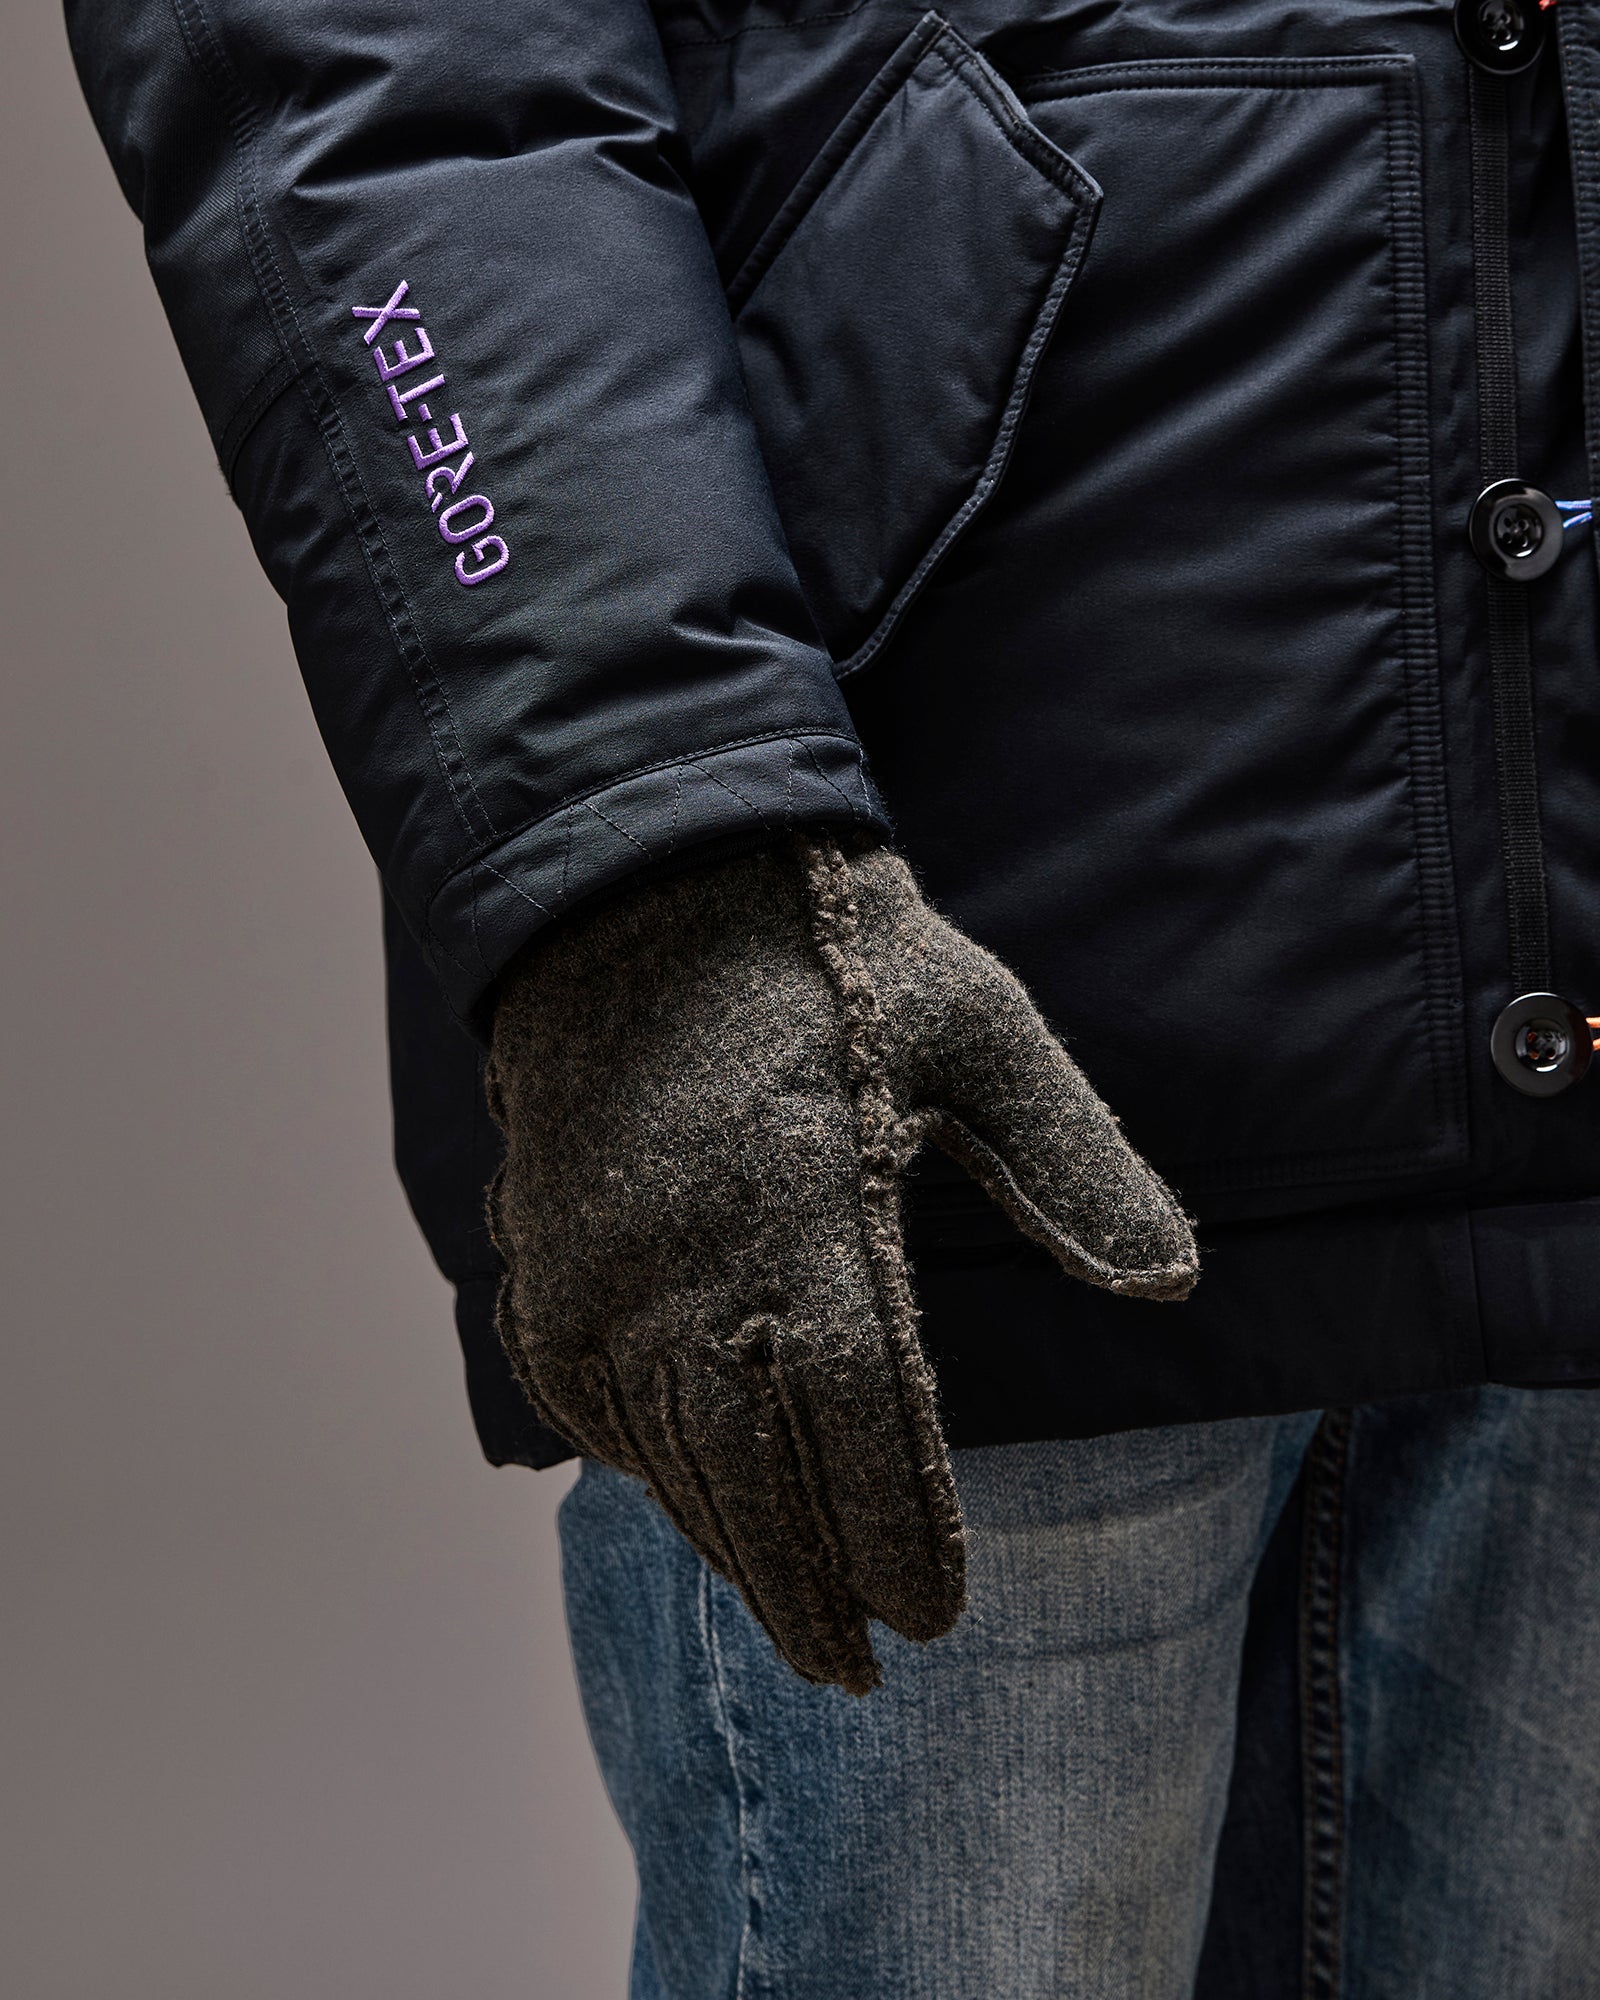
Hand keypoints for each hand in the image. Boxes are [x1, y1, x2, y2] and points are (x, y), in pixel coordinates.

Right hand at [487, 836, 1196, 1692]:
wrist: (638, 882)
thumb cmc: (827, 951)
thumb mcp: (979, 1026)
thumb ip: (1072, 1160)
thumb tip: (1177, 1277)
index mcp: (806, 1211)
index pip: (858, 1424)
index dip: (898, 1535)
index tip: (933, 1618)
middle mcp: (687, 1262)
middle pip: (752, 1474)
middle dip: (808, 1587)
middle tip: (857, 1674)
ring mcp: (599, 1267)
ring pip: (668, 1454)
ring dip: (730, 1547)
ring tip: (788, 1617)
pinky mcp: (547, 1257)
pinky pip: (591, 1402)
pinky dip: (646, 1470)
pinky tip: (690, 1502)